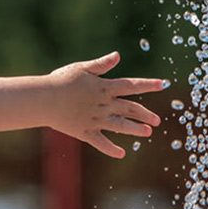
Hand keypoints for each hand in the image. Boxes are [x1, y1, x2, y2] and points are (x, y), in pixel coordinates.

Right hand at [44, 51, 164, 157]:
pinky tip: (121, 153)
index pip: (132, 85)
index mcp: (105, 88)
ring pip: (121, 126)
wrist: (44, 100)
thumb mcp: (82, 69)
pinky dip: (111, 149)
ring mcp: (96, 120)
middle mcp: (104, 105)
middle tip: (157, 120)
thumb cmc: (61, 81)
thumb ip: (101, 65)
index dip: (148, 84)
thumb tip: (117, 55)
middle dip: (145, 114)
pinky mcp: (86, 132)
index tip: (163, 84)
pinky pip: (101, 143)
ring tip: (148, 133)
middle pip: (130, 109)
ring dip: (135, 130)